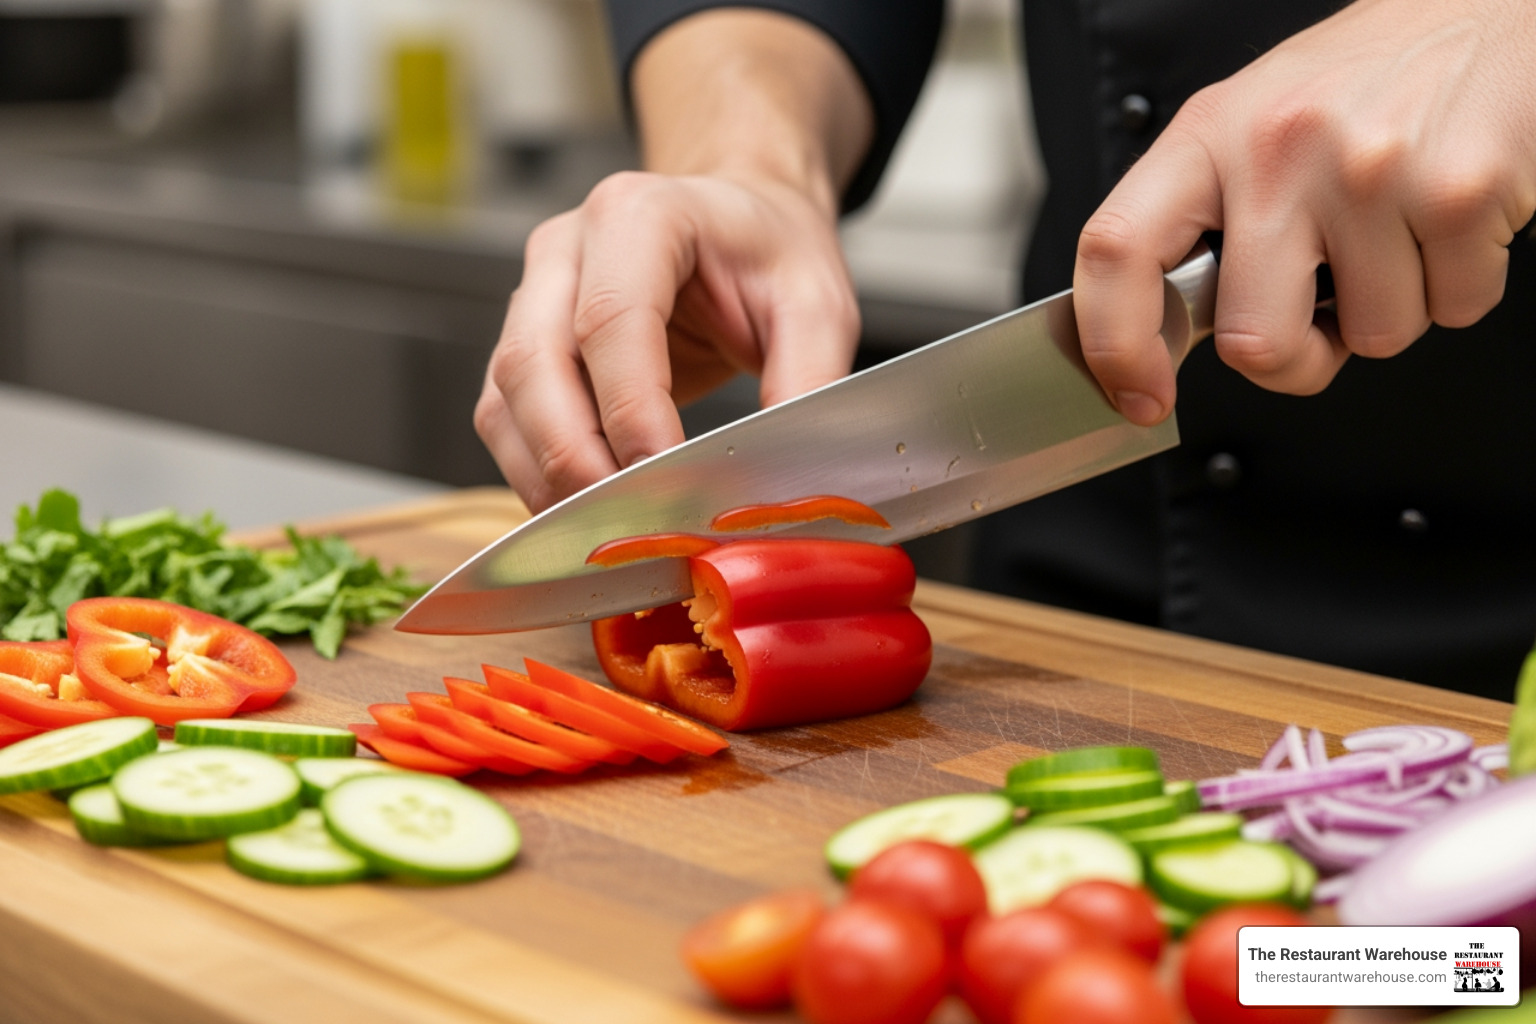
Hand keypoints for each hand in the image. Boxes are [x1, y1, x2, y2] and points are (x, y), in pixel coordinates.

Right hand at [475, 8, 872, 512]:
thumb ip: (807, 383)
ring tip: (607, 534)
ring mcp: (532, 296)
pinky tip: (587, 513)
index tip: (665, 482)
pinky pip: (506, 420)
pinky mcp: (523, 346)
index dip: (630, 411)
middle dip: (575, 459)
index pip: (611, 320)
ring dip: (548, 476)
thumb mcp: (816, 305)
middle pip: (533, 363)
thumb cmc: (769, 253)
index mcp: (638, 215)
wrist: (740, 225)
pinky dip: (539, 475)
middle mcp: (566, 249)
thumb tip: (786, 480)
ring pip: (506, 399)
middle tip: (628, 528)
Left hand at [1073, 0, 1535, 424]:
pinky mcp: (1461, 193)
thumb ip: (1205, 221)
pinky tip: (1446, 219)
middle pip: (1252, 341)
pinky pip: (1455, 310)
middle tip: (1321, 310)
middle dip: (1297, 356)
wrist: (1493, 12)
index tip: (1139, 394)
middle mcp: (1280, 149)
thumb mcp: (1253, 124)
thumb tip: (1165, 335)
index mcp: (1209, 133)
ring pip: (1372, 339)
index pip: (1117, 251)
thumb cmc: (1368, 79)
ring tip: (1398, 230)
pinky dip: (1459, 285)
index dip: (1115, 344)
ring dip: (1392, 308)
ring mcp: (1370, 171)